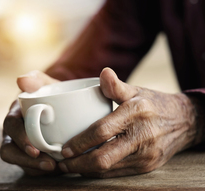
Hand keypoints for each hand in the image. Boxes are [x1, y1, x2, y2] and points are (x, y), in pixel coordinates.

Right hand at [0, 70, 60, 175]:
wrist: (63, 104)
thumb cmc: (52, 94)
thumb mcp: (47, 84)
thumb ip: (36, 79)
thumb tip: (21, 80)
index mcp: (16, 113)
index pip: (11, 125)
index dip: (20, 138)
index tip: (36, 149)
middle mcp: (14, 131)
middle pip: (9, 149)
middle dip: (26, 159)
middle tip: (49, 164)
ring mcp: (20, 144)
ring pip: (18, 161)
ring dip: (34, 167)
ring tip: (55, 168)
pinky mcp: (29, 155)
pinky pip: (30, 167)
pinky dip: (41, 170)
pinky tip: (57, 168)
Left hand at [58, 68, 196, 177]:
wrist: (184, 121)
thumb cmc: (153, 104)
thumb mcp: (136, 91)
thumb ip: (116, 86)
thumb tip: (103, 73)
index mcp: (136, 113)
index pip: (102, 131)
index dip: (80, 142)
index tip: (64, 148)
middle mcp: (142, 137)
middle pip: (104, 158)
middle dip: (78, 164)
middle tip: (62, 163)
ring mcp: (146, 155)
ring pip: (109, 169)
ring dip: (86, 170)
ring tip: (70, 166)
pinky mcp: (148, 166)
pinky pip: (118, 173)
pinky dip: (100, 172)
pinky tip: (88, 168)